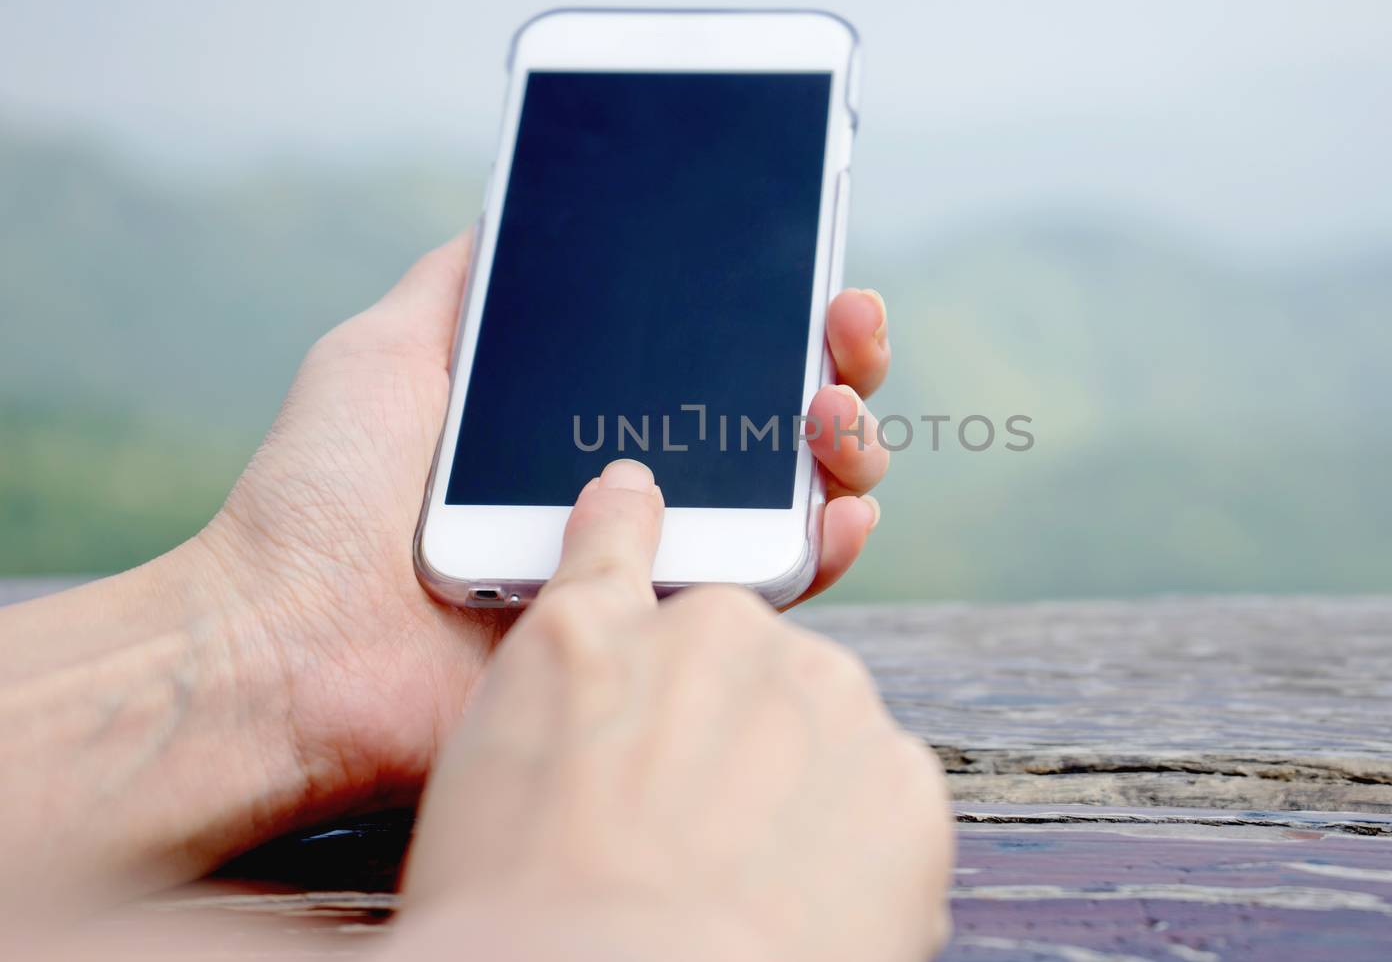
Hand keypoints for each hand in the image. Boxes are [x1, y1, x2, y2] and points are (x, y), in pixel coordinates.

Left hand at [199, 231, 895, 819]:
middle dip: (833, 362)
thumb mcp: (385, 352)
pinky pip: (770, 593)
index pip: (707, 355)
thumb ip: (463, 284)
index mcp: (581, 420)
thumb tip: (512, 202)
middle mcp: (631, 486)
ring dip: (845, 445)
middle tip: (847, 325)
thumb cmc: (318, 498)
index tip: (813, 264)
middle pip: (769, 418)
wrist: (287, 642)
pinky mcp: (654, 636)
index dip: (773, 309)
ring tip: (836, 412)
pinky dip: (828, 549)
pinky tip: (842, 509)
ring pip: (791, 498)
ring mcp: (650, 561)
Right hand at [394, 459, 950, 961]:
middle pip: (733, 657)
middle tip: (683, 821)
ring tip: (740, 877)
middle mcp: (712, 635)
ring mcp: (820, 697)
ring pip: (813, 724)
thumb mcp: (467, 779)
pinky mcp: (899, 774)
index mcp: (587, 634)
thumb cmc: (514, 919)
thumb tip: (568, 611)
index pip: (614, 537)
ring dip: (789, 778)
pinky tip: (796, 902)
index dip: (626, 522)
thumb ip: (522, 690)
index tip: (636, 498)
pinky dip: (849, 841)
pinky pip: (876, 794)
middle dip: (719, 718)